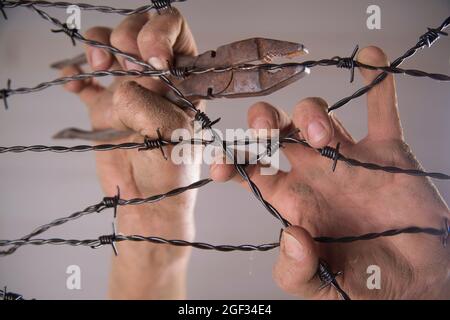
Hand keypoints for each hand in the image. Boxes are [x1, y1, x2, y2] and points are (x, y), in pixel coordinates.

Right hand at [60, 9, 200, 298]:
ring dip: (99, 45)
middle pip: (139, 31)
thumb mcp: (171, 133)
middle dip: (128, 37)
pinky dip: (75, 76)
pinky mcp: (103, 107)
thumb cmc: (170, 172)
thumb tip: (120, 87)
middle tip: (125, 63)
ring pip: (110, 47)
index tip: (152, 58)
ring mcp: (129, 90)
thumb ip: (148, 105)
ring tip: (98, 64)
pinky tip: (72, 83)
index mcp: (183, 78)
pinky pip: (86, 81)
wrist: (148, 202)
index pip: (174, 32)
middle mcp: (156, 78)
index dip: (159, 34)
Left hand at [211, 46, 449, 298]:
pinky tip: (370, 57)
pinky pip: (380, 107)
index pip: (249, 167)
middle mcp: (312, 171)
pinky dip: (377, 81)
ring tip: (324, 139)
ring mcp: (347, 157)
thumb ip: (295, 270)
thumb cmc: (361, 282)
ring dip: (312, 115)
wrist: (414, 280)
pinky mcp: (386, 150)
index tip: (222, 162)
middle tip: (264, 130)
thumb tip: (291, 235)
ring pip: (317, 115)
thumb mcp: (318, 285)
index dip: (231, 159)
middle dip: (263, 120)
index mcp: (288, 198)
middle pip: (276, 130)